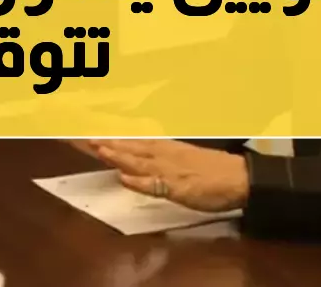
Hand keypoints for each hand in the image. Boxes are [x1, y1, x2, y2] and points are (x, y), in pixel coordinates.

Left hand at [81, 139, 249, 211]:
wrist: (237, 177)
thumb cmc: (210, 170)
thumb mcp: (179, 158)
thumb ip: (156, 157)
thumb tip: (133, 161)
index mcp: (162, 147)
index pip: (130, 140)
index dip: (108, 137)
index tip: (86, 133)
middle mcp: (162, 154)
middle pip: (128, 147)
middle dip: (105, 143)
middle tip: (83, 137)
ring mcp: (169, 170)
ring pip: (138, 161)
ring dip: (117, 155)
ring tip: (98, 149)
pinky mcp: (178, 187)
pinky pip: (156, 185)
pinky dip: (139, 182)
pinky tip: (124, 179)